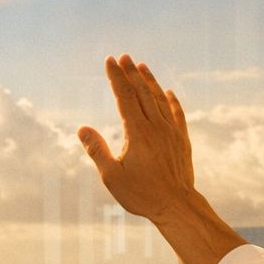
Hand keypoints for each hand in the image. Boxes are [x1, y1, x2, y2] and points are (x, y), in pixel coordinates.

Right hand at [77, 55, 196, 224]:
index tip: (109, 61)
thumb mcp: (112, 176)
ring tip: (142, 66)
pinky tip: (168, 92)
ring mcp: (172, 132)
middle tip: (124, 56)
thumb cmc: (142, 195)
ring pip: (160, 99)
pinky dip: (171, 101)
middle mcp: (156, 127)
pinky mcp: (182, 141)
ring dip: (150, 81)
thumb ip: (97, 150)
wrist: (177, 207)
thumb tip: (81, 128)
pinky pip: (177, 114)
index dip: (116, 77)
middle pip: (142, 92)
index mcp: (137, 132)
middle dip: (131, 73)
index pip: (124, 97)